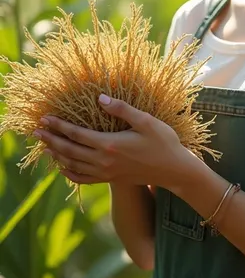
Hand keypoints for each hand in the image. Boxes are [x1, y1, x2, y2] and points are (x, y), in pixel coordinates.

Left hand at [33, 93, 195, 189]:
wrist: (174, 170)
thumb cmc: (163, 142)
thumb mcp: (146, 121)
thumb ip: (122, 109)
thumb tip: (99, 98)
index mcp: (110, 144)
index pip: (76, 134)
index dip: (58, 126)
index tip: (45, 118)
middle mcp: (104, 161)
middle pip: (69, 150)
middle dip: (51, 140)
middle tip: (36, 131)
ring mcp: (106, 173)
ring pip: (73, 165)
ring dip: (56, 155)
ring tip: (44, 146)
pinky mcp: (111, 180)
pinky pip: (83, 179)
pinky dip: (69, 173)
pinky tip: (62, 166)